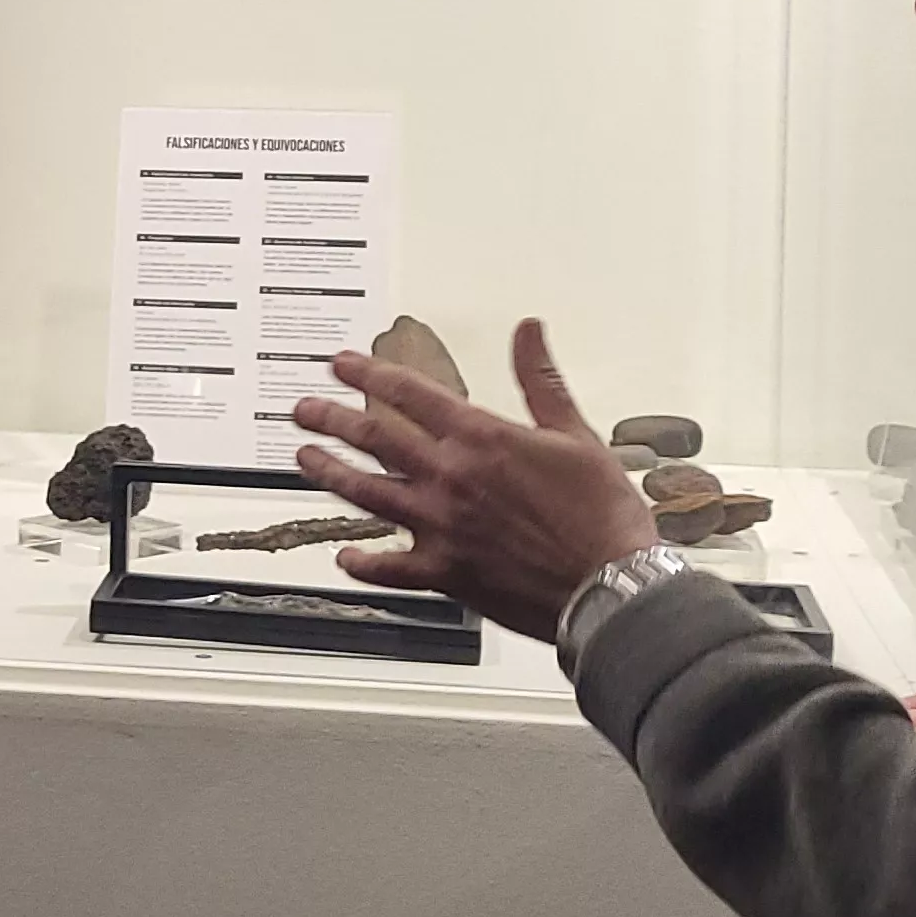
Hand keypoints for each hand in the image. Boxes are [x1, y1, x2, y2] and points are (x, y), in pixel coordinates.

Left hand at [287, 318, 658, 642]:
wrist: (612, 586)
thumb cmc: (602, 516)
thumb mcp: (577, 434)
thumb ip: (541, 380)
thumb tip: (529, 330)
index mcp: (482, 438)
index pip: (409, 394)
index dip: (369, 374)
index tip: (341, 364)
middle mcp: (452, 477)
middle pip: (375, 438)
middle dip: (332, 419)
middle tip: (304, 409)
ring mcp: (442, 526)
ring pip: (368, 494)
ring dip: (332, 474)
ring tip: (304, 460)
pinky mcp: (446, 573)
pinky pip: (390, 568)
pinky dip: (362, 564)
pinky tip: (343, 558)